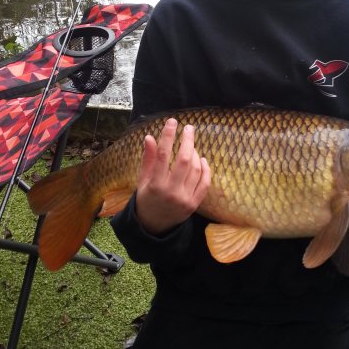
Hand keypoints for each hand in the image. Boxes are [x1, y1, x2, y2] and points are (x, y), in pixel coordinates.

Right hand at [135, 118, 210, 234]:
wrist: (154, 226)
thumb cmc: (146, 199)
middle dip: (187, 141)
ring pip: (195, 169)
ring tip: (190, 145)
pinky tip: (201, 159)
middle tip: (188, 128)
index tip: (171, 122)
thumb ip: (148, 159)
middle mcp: (171, 191)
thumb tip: (150, 137)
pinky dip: (205, 169)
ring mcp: (185, 198)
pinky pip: (205, 182)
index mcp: (154, 184)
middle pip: (183, 160)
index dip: (168, 136)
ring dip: (195, 153)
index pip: (162, 155)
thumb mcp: (142, 180)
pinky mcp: (195, 204)